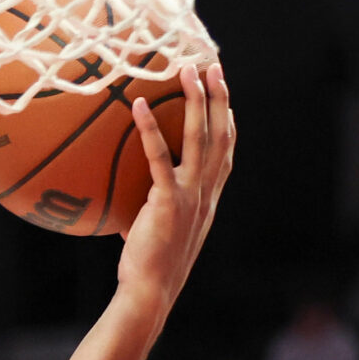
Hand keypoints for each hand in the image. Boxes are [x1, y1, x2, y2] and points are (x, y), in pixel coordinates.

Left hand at [118, 62, 235, 309]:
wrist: (150, 293)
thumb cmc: (150, 267)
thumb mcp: (161, 232)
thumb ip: (156, 211)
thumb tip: (130, 204)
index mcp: (208, 200)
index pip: (225, 154)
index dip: (228, 123)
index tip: (226, 97)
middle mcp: (206, 194)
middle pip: (220, 137)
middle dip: (219, 99)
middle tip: (213, 66)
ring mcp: (190, 196)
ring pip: (199, 139)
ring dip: (196, 101)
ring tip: (188, 71)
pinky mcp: (168, 202)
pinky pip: (159, 158)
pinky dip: (151, 129)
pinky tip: (141, 104)